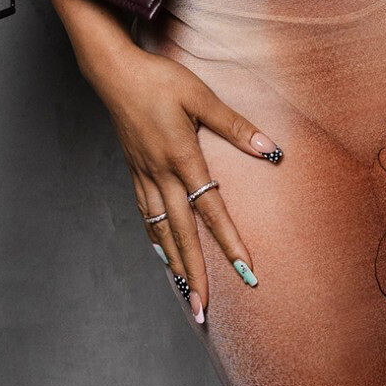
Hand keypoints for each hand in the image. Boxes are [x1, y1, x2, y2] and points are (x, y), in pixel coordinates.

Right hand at [37, 0, 281, 323]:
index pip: (211, 210)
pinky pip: (146, 214)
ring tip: (186, 294)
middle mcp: (162, 175)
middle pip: (182, 234)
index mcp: (182, 158)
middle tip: (203, 313)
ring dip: (176, 263)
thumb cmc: (160, 79)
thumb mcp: (201, 96)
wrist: (115, 73)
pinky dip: (155, 238)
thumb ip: (235, 125)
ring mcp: (145, 175)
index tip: (245, 272)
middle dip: (196, 274)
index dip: (230, 242)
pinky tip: (162, 253)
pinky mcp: (135, 171)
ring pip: (162, 230)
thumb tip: (270, 149)